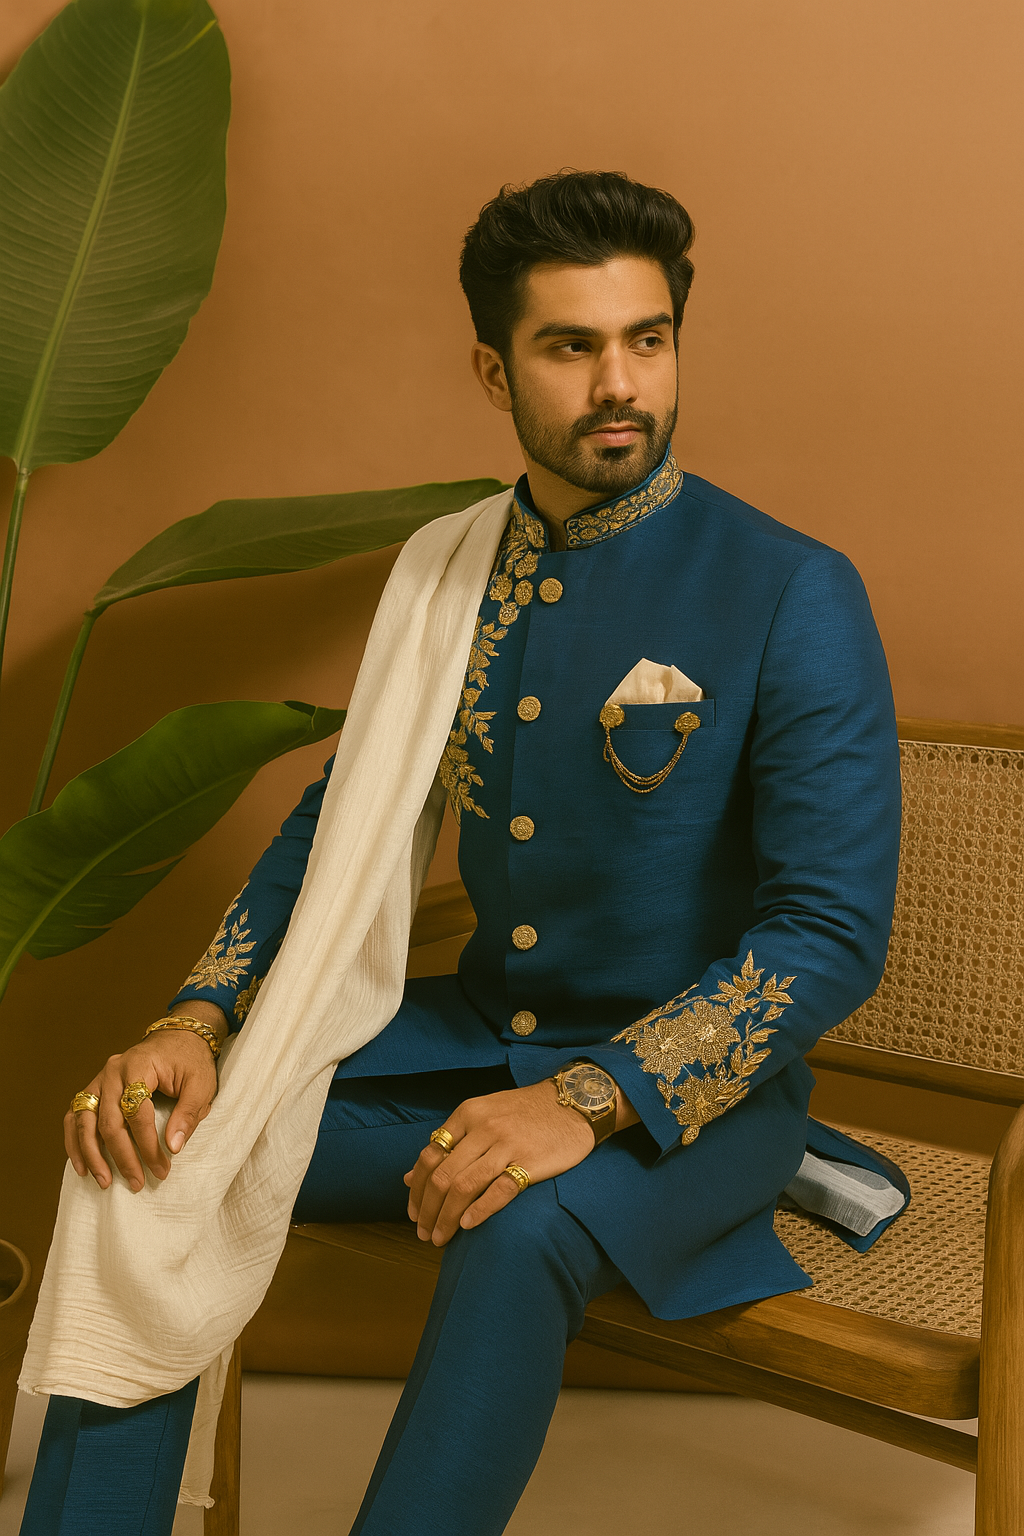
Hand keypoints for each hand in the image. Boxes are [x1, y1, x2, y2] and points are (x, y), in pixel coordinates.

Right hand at [65, 1005, 225, 1191]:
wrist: (178, 1037)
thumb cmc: (190, 1061)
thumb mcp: (201, 1084)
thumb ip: (189, 1114)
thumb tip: (173, 1147)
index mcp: (140, 1065)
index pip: (137, 1112)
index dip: (147, 1145)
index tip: (162, 1169)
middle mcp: (113, 1071)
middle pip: (108, 1121)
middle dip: (122, 1156)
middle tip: (137, 1183)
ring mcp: (100, 1079)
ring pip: (83, 1120)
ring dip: (91, 1154)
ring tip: (104, 1182)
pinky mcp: (94, 1089)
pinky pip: (74, 1116)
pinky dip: (74, 1142)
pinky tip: (81, 1166)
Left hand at [404, 1078, 603, 1246]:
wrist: (573, 1102)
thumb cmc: (524, 1112)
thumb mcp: (482, 1116)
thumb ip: (448, 1143)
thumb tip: (409, 1177)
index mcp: (467, 1114)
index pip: (429, 1157)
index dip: (417, 1191)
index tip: (414, 1214)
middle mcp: (483, 1128)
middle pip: (443, 1176)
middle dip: (428, 1211)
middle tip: (425, 1234)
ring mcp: (507, 1145)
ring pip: (464, 1187)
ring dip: (447, 1218)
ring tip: (442, 1238)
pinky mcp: (530, 1162)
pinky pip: (499, 1191)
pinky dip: (480, 1211)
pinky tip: (468, 1225)